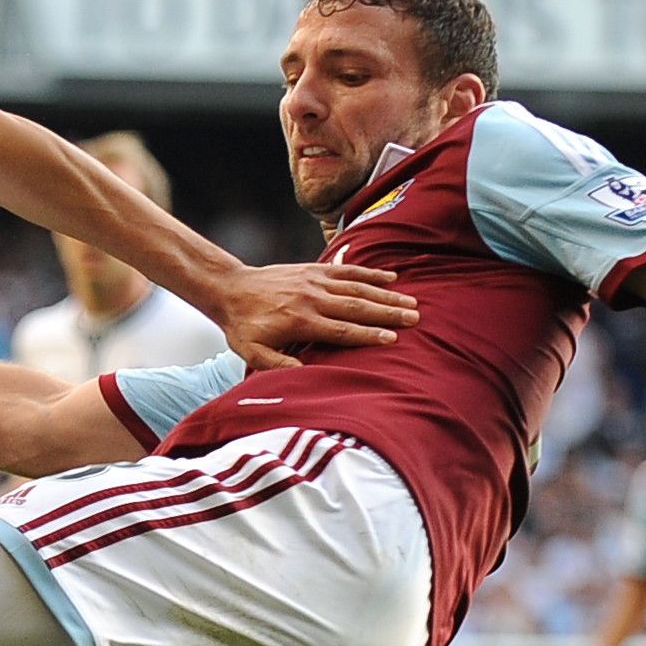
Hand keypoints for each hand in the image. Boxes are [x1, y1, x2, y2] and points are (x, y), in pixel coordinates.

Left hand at [211, 261, 417, 369]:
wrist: (231, 289)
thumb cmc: (244, 326)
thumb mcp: (252, 352)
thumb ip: (278, 364)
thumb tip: (305, 375)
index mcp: (300, 321)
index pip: (341, 331)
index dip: (368, 335)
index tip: (392, 339)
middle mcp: (311, 299)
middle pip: (356, 307)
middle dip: (387, 313)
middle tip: (414, 319)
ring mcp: (314, 281)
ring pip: (356, 288)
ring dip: (385, 295)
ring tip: (411, 303)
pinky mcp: (314, 270)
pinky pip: (346, 271)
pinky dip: (369, 274)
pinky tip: (390, 279)